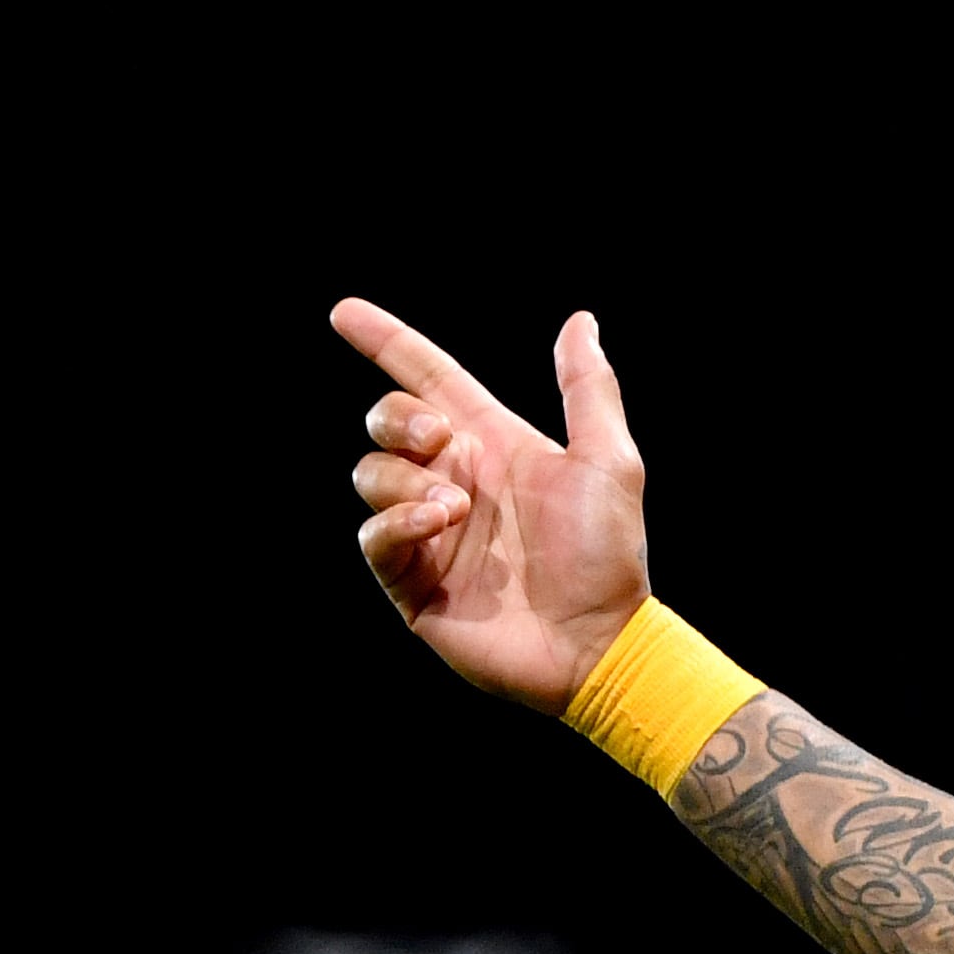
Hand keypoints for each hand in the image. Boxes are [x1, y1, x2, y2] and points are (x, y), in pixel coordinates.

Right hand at [337, 299, 653, 709]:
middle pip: (387, 421)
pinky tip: (437, 525)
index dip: (387, 343)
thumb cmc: (609, 555)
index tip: (344, 312)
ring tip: (457, 508)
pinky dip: (396, 522)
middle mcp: (454, 481)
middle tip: (438, 440)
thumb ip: (588, 390)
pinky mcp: (412, 581)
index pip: (429, 378)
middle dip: (396, 417)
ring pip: (369, 474)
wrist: (600, 641)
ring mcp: (429, 531)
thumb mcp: (609, 462)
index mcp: (493, 446)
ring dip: (404, 479)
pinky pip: (374, 537)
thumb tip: (580, 321)